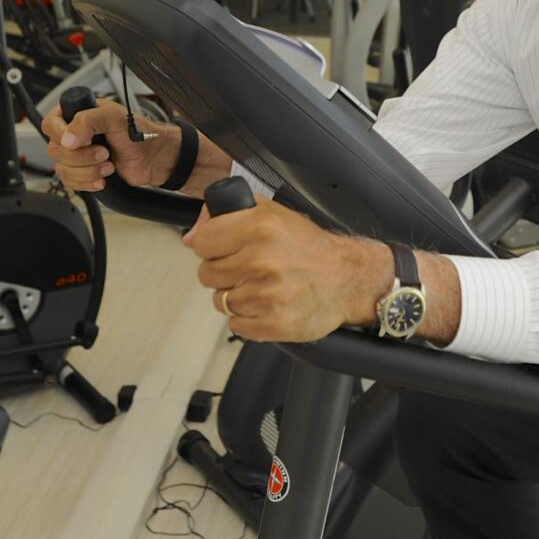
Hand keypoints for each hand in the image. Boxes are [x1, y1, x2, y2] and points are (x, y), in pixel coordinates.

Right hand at [42, 99, 176, 190]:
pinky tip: (103, 178)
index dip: (62, 135)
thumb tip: (67, 138)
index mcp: (77, 115)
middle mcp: (74, 134)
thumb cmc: (138, 134)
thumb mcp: (115, 117)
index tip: (81, 141)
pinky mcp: (82, 173)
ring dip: (87, 171)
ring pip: (62, 169)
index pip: (50, 124)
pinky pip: (70, 183)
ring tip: (108, 165)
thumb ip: (88, 120)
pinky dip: (87, 183)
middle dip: (82, 156)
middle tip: (104, 152)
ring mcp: (77, 155)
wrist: (152, 158)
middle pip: (55, 150)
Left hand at [182, 196, 391, 341]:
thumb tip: (191, 237)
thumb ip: (228, 215)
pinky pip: (236, 324)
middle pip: (206, 274)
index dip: (212, 246)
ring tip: (262, 286)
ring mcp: (266, 295)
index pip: (202, 243)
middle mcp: (261, 260)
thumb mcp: (272, 214)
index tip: (226, 249)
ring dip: (237, 296)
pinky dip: (248, 317)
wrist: (347, 278)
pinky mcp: (272, 323)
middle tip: (248, 268)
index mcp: (258, 228)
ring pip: (220, 301)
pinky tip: (267, 304)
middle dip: (223, 272)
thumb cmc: (309, 247)